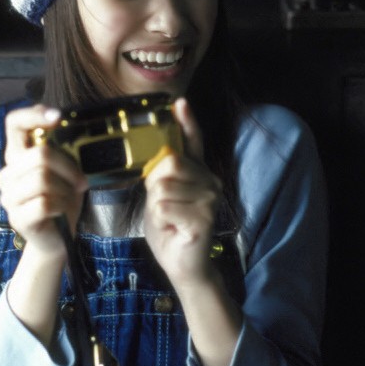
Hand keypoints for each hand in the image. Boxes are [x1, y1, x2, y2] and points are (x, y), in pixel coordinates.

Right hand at [0, 104, 88, 261]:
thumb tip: (65, 125)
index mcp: (17, 157)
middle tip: (80, 180)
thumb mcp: (63, 171)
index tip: (57, 117)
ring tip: (68, 198)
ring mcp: (9, 197)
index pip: (13, 123)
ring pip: (43, 179)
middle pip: (40, 154)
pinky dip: (62, 206)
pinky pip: (45, 203)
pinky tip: (62, 213)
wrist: (57, 239)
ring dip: (66, 189)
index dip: (33, 114)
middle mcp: (7, 174)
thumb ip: (59, 150)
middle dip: (68, 167)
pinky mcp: (17, 218)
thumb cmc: (61, 200)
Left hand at [143, 98, 223, 287]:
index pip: (193, 140)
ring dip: (156, 206)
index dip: (186, 121)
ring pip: (162, 187)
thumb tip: (161, 154)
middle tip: (162, 204)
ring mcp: (210, 199)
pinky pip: (164, 207)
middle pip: (169, 163)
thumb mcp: (161, 193)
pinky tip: (173, 228)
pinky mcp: (204, 218)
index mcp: (198, 171)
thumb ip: (162, 173)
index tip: (179, 102)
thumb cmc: (170, 226)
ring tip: (168, 218)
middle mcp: (210, 180)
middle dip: (154, 184)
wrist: (182, 262)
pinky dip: (160, 220)